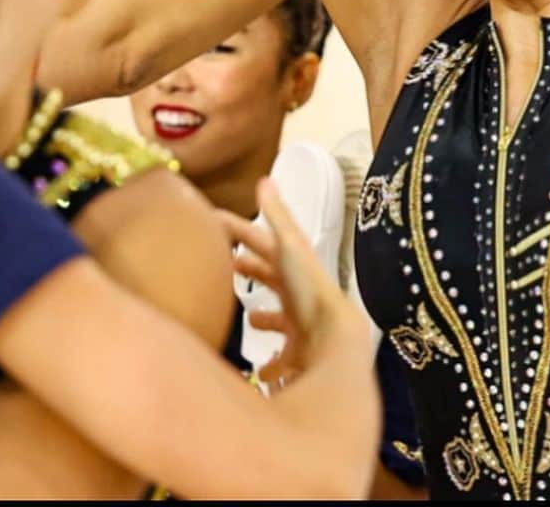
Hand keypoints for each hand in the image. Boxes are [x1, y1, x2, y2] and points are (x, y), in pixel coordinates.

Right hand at [220, 178, 350, 382]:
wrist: (335, 336)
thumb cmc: (309, 288)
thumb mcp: (290, 245)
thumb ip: (277, 216)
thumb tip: (264, 179)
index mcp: (291, 264)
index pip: (260, 241)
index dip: (239, 231)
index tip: (214, 223)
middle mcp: (297, 292)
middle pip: (272, 277)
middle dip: (253, 270)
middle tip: (228, 265)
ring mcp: (300, 323)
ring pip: (279, 318)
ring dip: (264, 317)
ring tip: (248, 319)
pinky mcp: (300, 352)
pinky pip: (282, 357)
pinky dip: (271, 364)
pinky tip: (259, 370)